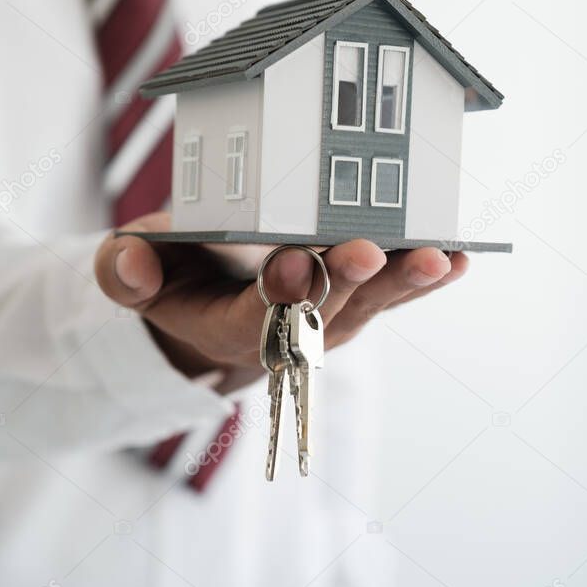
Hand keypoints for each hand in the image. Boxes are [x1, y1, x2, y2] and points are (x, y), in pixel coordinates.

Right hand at [94, 213, 467, 387]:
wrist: (219, 316)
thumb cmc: (178, 284)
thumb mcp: (137, 275)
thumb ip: (126, 272)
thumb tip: (131, 264)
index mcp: (233, 328)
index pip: (257, 317)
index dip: (276, 294)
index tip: (291, 264)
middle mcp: (295, 334)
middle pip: (324, 311)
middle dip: (346, 281)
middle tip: (368, 253)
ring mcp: (336, 322)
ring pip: (372, 304)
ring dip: (405, 282)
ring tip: (439, 257)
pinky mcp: (363, 304)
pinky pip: (396, 293)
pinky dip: (427, 279)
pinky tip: (459, 257)